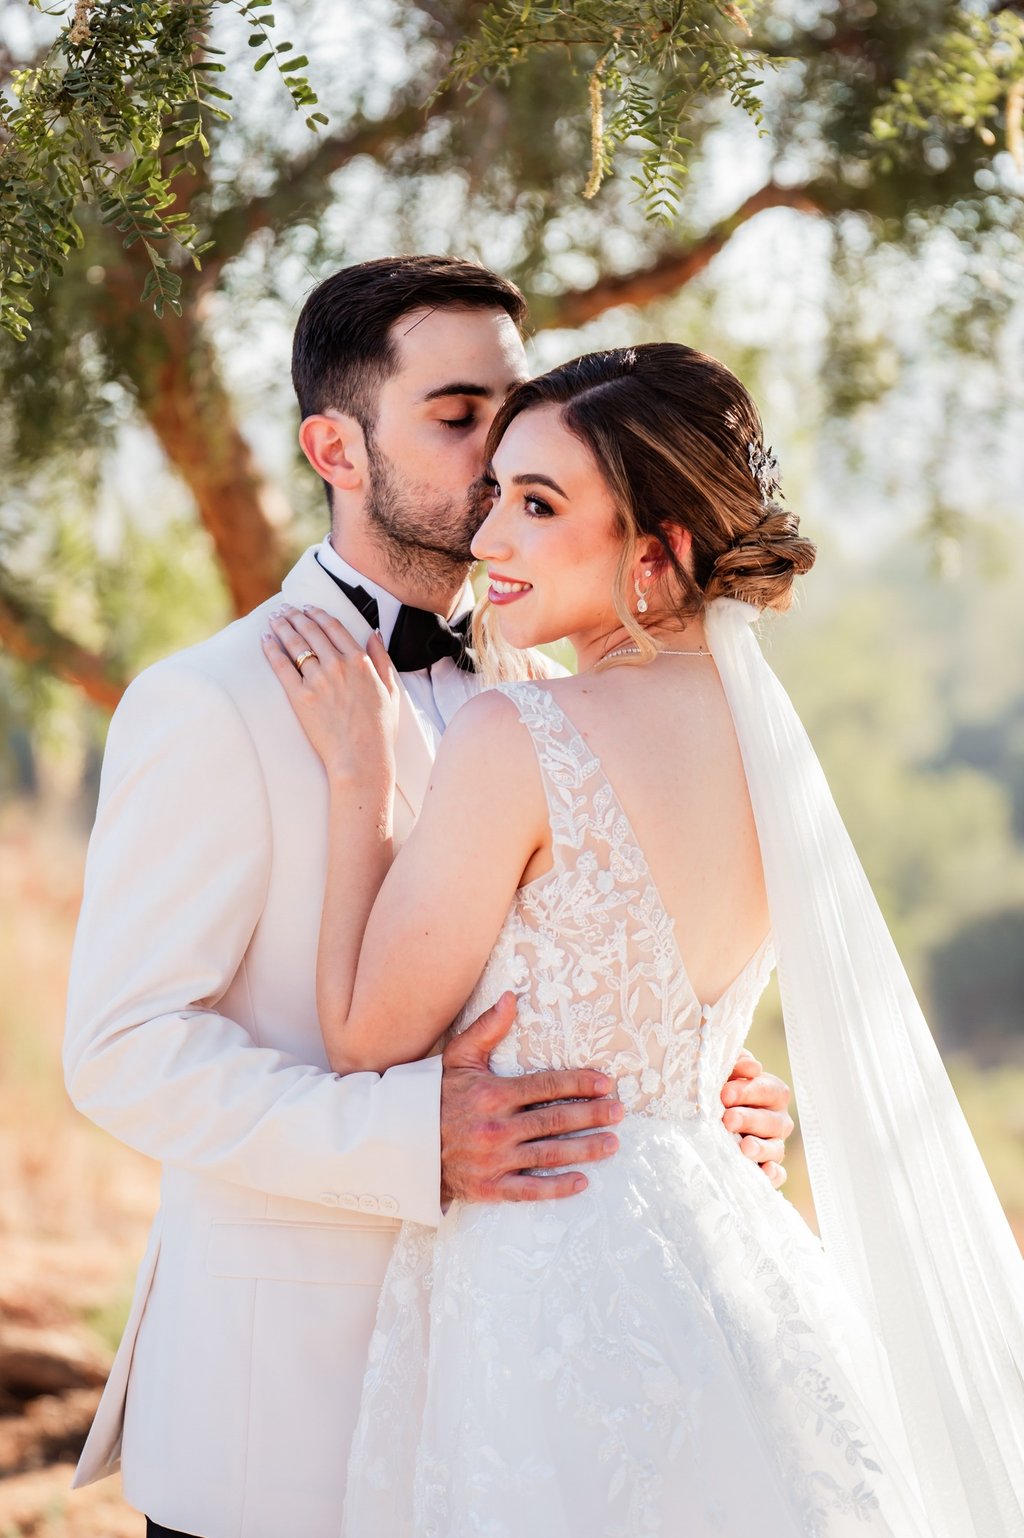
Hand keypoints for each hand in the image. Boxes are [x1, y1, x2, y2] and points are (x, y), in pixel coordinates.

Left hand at [262, 605, 399, 787]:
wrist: (361, 758)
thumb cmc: (379, 729)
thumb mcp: (391, 690)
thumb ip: (382, 658)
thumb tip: (374, 634)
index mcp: (360, 662)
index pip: (334, 627)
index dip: (318, 614)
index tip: (308, 608)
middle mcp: (338, 665)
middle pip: (312, 631)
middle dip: (296, 616)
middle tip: (285, 609)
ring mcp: (318, 680)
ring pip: (295, 644)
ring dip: (282, 627)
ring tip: (274, 619)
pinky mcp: (300, 697)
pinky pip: (282, 666)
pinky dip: (272, 650)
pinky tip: (265, 640)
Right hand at [440, 993, 623, 1203]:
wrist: (401, 1142)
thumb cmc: (434, 1096)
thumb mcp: (458, 1057)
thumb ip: (488, 1028)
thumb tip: (512, 997)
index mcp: (493, 1094)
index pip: (546, 1087)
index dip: (578, 1084)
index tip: (605, 1084)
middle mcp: (496, 1127)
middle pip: (554, 1121)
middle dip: (591, 1116)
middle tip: (619, 1112)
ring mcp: (494, 1160)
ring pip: (549, 1155)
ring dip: (584, 1149)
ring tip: (612, 1143)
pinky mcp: (488, 1187)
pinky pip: (529, 1190)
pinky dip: (556, 1188)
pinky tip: (581, 1181)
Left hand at [721, 1049, 793, 1188]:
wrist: (702, 1119)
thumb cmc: (715, 1091)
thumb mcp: (722, 1073)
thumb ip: (735, 1063)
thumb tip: (752, 1066)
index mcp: (771, 1093)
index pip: (769, 1090)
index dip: (749, 1091)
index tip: (724, 1094)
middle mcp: (777, 1120)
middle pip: (773, 1120)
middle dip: (750, 1119)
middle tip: (728, 1120)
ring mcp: (774, 1146)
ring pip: (776, 1148)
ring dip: (760, 1148)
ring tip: (744, 1147)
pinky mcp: (767, 1170)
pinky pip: (777, 1175)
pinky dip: (772, 1175)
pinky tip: (762, 1173)